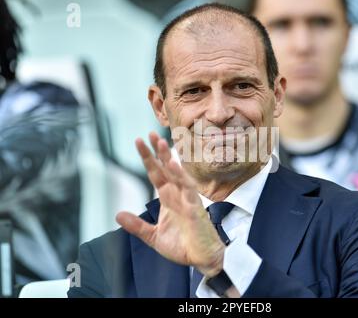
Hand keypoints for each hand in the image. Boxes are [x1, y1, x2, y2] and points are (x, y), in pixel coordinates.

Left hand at [116, 132, 224, 276]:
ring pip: (178, 175)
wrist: (202, 259)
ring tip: (161, 142)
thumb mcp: (154, 237)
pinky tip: (173, 166)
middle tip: (149, 135)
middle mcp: (177, 195)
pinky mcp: (195, 209)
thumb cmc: (183, 246)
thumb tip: (118, 214)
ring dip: (169, 158)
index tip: (140, 142)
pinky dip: (181, 177)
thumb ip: (137, 226)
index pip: (156, 174)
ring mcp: (187, 200)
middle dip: (158, 152)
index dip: (148, 159)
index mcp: (168, 199)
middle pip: (166, 169)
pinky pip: (188, 190)